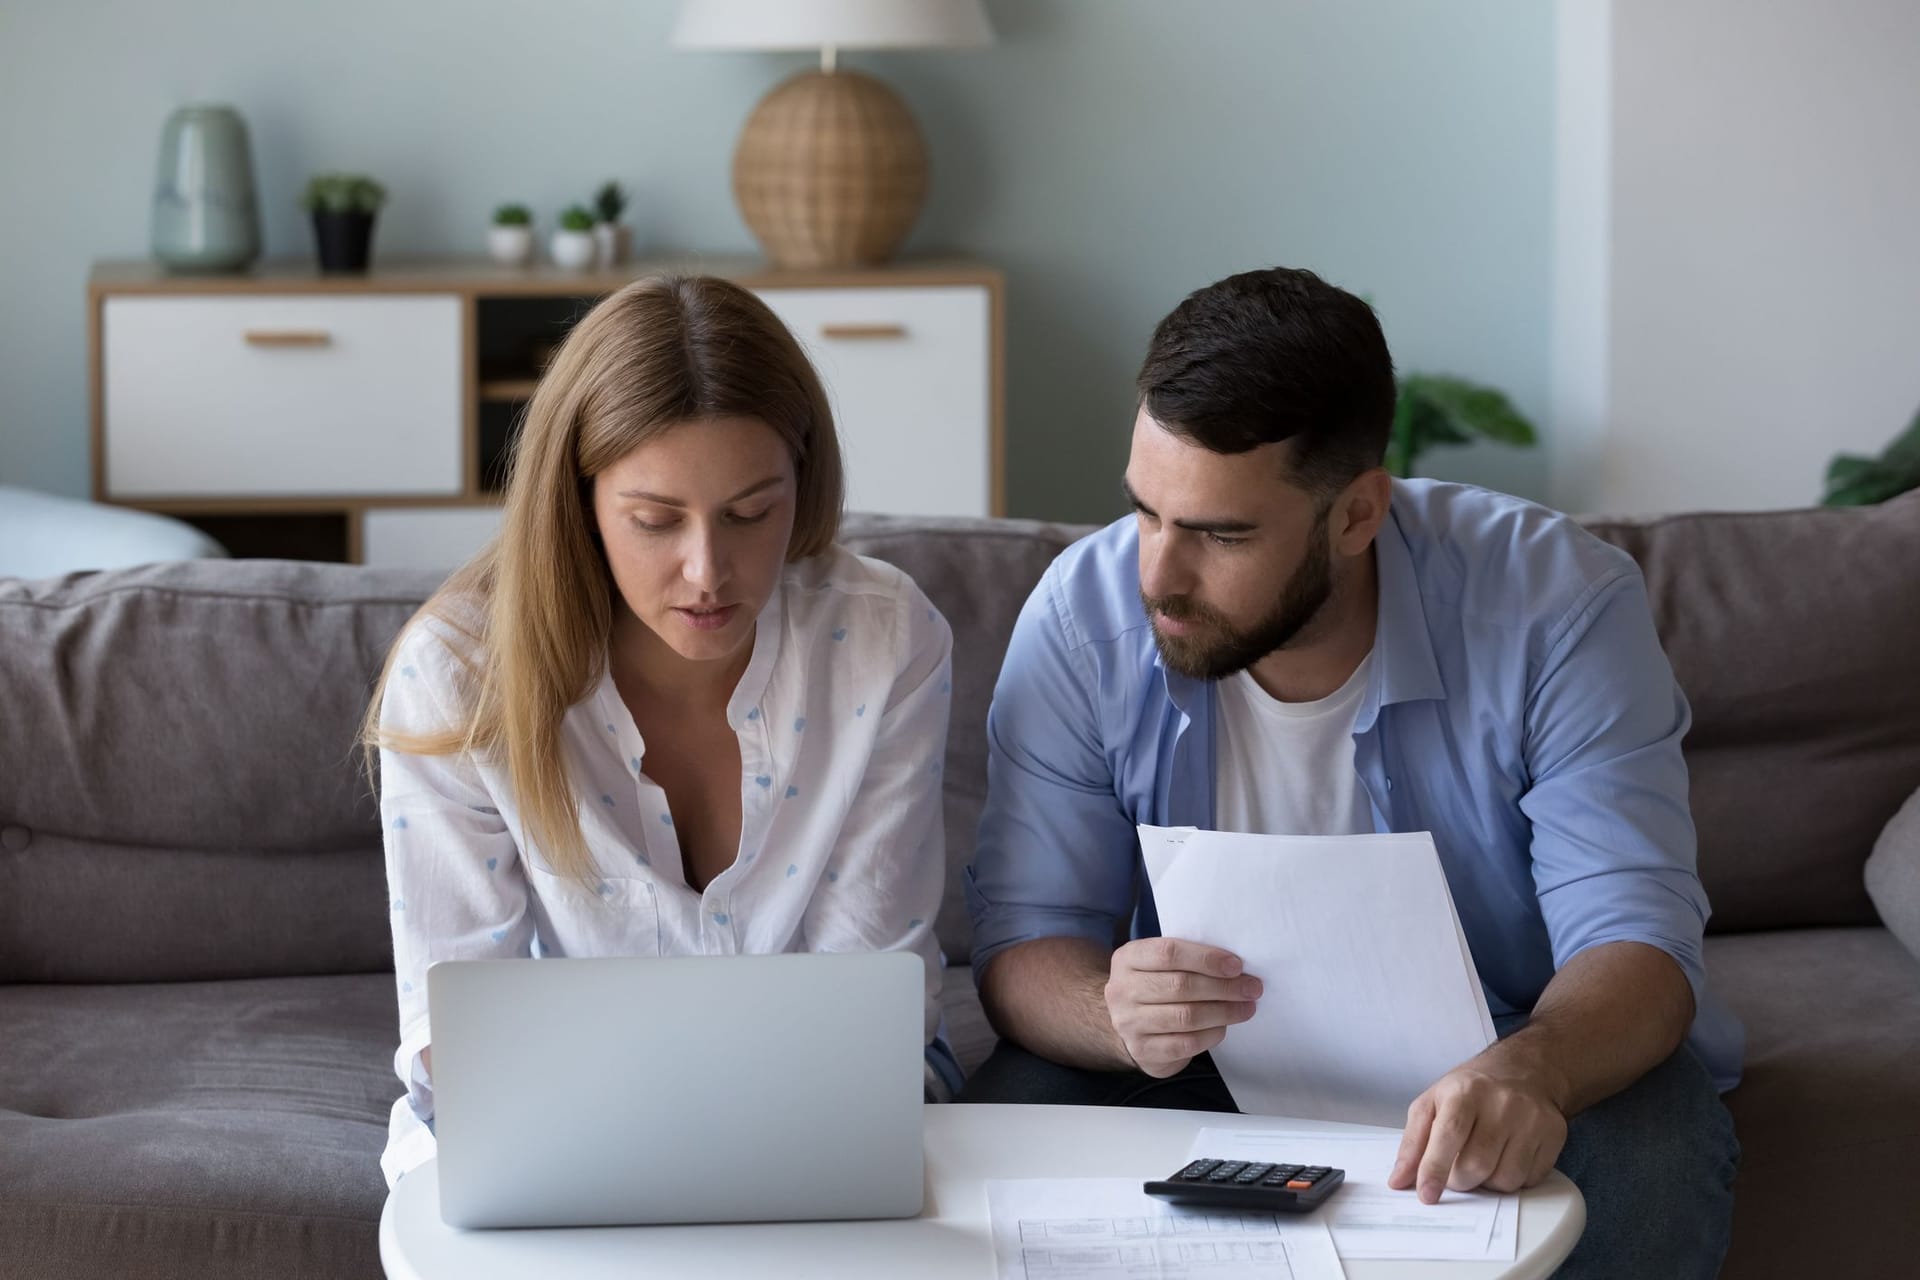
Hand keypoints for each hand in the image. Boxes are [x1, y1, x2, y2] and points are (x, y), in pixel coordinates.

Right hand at [1104, 937, 1261, 1076]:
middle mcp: (1123, 990)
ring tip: (1246, 1007)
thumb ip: (1187, 959)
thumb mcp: (1159, 964)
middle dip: (1223, 987)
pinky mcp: (1143, 1050)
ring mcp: (1130, 1023)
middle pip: (1180, 985)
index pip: (1168, 953)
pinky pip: (1186, 1043)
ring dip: (1224, 1011)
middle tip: (1251, 988)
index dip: (1206, 958)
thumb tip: (1235, 965)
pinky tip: (1224, 1027)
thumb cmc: (1155, 986)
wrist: (1128, 1023)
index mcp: (1128, 958)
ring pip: (1186, 1016)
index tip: (1236, 965)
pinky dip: (1211, 1034)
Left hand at [1388, 1050, 1568, 1202]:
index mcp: (1465, 1091)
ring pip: (1504, 1179)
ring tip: (1482, 1159)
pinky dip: (1512, 1179)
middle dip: (1459, 1180)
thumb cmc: (1470, 1091)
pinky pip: (1529, 1180)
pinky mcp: (1554, 1134)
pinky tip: (1506, 1157)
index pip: (1448, 1135)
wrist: (1521, 1072)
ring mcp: (1531, 1118)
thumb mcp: (1432, 1103)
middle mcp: (1502, 1103)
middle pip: (1476, 1165)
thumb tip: (1398, 1180)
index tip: (1427, 1194)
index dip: (1434, 1169)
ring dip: (1487, 1182)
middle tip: (1455, 1171)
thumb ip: (1413, 1143)